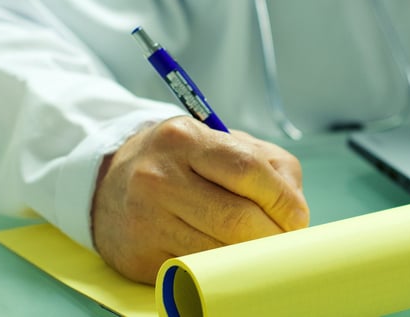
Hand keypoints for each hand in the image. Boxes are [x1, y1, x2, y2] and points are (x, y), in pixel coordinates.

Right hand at [90, 116, 309, 283]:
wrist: (111, 182)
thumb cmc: (183, 161)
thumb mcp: (223, 142)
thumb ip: (270, 164)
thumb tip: (295, 209)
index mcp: (185, 138)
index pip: (248, 170)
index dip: (283, 199)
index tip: (297, 217)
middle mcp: (158, 176)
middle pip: (236, 218)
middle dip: (273, 235)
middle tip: (285, 240)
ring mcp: (145, 219)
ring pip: (219, 251)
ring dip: (252, 256)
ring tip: (261, 248)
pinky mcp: (140, 256)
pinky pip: (198, 271)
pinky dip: (224, 270)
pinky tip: (230, 258)